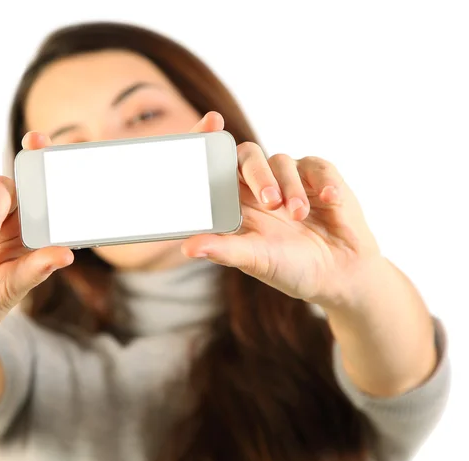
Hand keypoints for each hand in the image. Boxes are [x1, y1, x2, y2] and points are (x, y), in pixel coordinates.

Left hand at [182, 111, 380, 306]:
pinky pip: (317, 166)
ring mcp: (289, 177)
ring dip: (292, 189)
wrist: (338, 274)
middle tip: (271, 202)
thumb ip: (223, 250)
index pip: (215, 162)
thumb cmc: (289, 267)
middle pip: (247, 155)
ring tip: (299, 216)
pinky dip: (323, 182)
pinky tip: (330, 200)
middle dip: (258, 173)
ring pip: (282, 161)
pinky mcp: (319, 176)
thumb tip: (187, 247)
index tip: (212, 121)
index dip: (210, 139)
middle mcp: (258, 183)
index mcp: (235, 199)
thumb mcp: (254, 260)